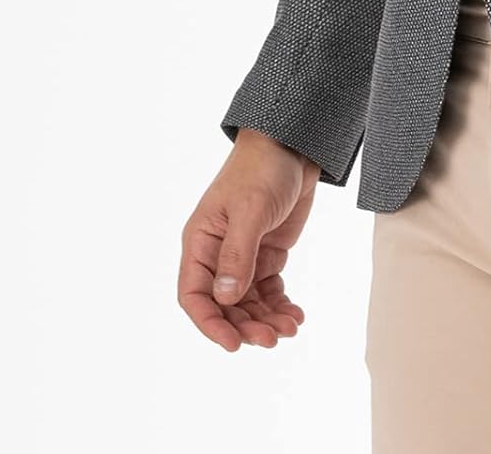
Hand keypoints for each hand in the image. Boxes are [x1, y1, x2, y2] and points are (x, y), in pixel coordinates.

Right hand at [178, 128, 319, 350]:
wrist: (293, 146)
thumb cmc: (262, 169)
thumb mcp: (250, 210)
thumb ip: (237, 255)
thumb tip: (226, 299)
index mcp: (200, 242)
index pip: (194, 295)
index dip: (210, 323)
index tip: (233, 344)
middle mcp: (218, 254)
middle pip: (224, 305)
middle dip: (246, 326)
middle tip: (272, 338)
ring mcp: (244, 256)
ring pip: (248, 303)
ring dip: (266, 320)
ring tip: (290, 328)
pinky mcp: (268, 254)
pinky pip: (269, 290)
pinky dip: (280, 305)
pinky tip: (296, 315)